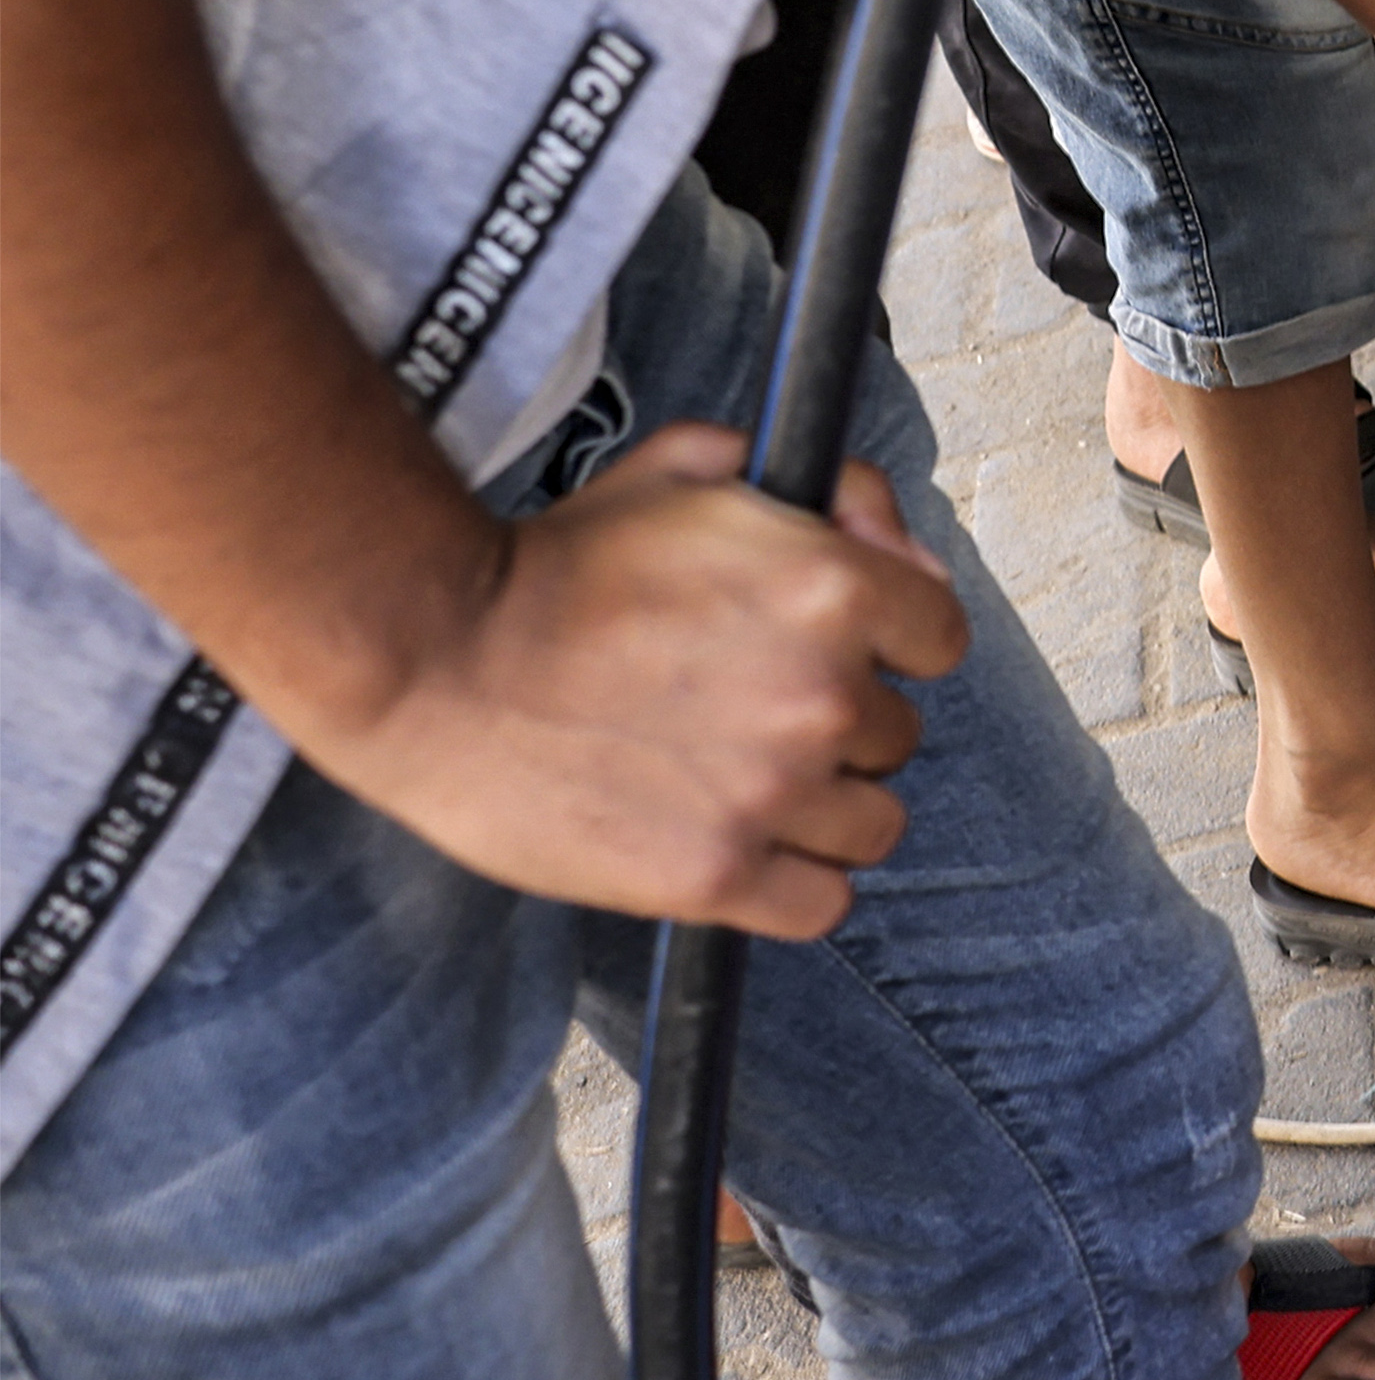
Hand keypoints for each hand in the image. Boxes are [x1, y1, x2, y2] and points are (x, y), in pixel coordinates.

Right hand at [282, 423, 968, 937]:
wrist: (431, 654)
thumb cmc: (556, 562)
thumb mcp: (696, 475)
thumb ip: (826, 492)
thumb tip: (896, 547)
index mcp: (835, 590)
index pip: (939, 639)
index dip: (887, 643)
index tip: (832, 651)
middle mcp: (823, 696)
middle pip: (897, 734)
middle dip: (837, 723)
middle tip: (747, 710)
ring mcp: (771, 793)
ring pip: (873, 824)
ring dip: (822, 808)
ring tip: (740, 782)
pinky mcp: (712, 877)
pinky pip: (822, 904)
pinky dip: (794, 886)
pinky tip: (742, 850)